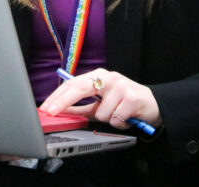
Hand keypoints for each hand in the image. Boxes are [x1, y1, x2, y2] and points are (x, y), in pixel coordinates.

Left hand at [41, 68, 162, 131]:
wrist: (152, 105)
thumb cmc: (124, 104)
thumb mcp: (99, 105)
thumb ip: (81, 108)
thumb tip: (60, 111)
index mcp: (98, 76)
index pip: (73, 83)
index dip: (57, 96)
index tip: (46, 107)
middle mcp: (108, 77)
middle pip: (79, 87)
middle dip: (62, 101)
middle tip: (51, 112)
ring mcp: (120, 85)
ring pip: (100, 112)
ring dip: (107, 120)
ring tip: (117, 115)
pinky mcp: (131, 97)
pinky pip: (115, 118)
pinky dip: (119, 123)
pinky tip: (126, 117)